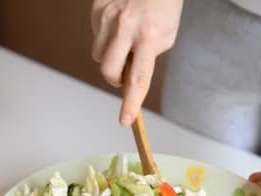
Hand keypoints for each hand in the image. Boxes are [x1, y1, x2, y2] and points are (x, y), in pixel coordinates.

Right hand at [91, 0, 183, 125]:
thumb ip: (147, 58)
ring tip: (125, 39)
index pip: (138, 78)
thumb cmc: (164, 6)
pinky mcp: (97, 9)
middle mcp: (125, 27)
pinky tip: (118, 23)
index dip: (131, 102)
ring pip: (98, 55)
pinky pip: (95, 36)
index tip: (125, 120)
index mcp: (148, 37)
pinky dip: (105, 36)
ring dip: (110, 55)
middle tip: (125, 70)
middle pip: (108, 71)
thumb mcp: (166, 35)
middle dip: (115, 77)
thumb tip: (129, 76)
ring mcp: (107, 17)